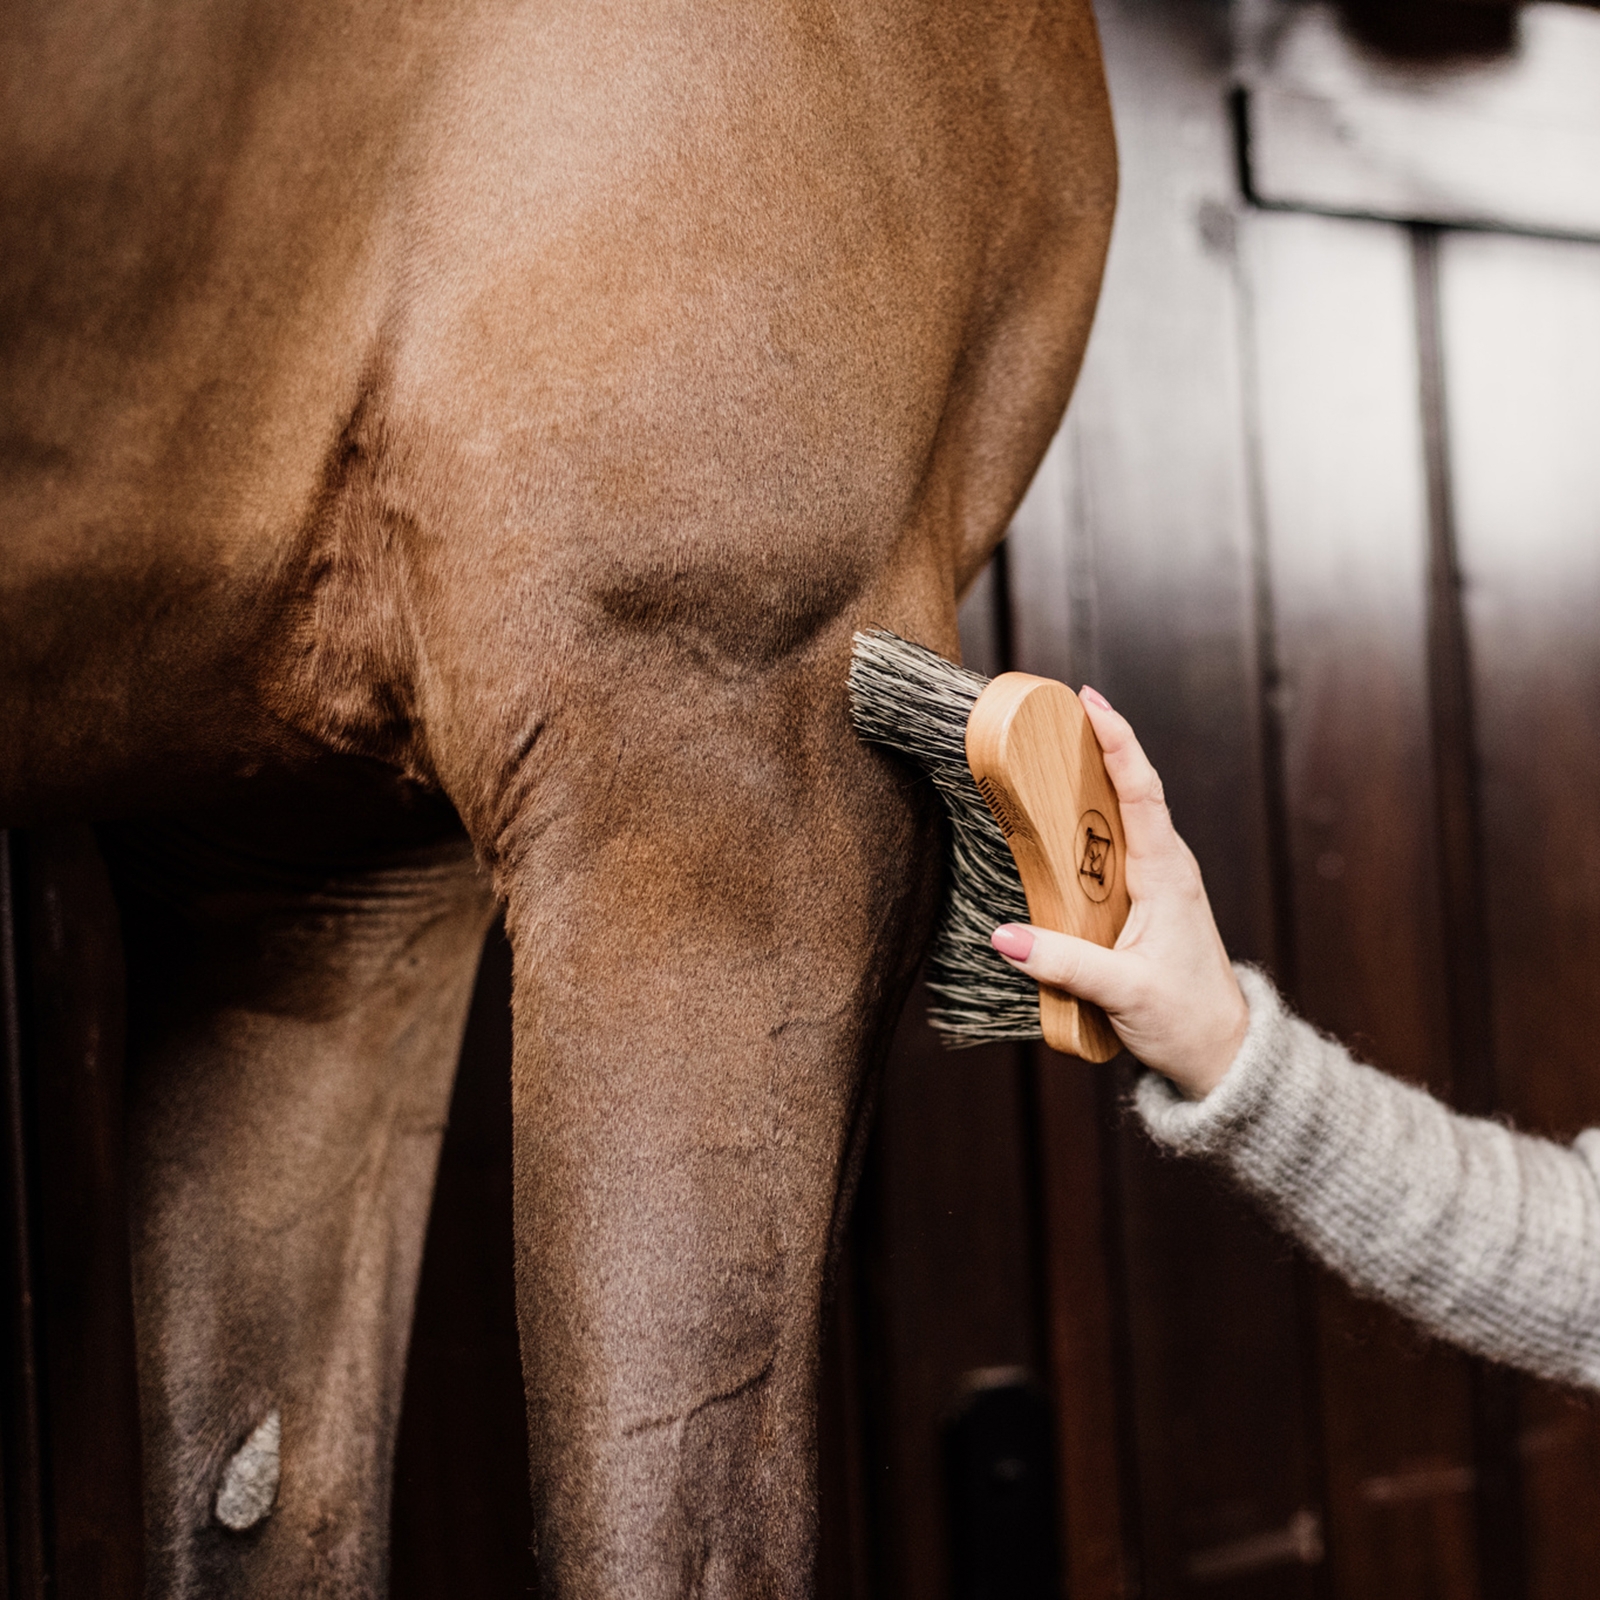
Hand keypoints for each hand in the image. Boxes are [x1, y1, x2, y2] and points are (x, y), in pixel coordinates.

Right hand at [989, 687, 1247, 1097]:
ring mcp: (1157, 881)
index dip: (1118, 741)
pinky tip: (1055, 817)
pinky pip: (1113, 846)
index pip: (1141, 790)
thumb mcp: (1123, 992)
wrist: (1222, 1053)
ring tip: (1046, 748)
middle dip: (1095, 743)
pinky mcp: (1144, 900)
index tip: (1090, 701)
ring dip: (1088, 779)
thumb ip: (1063, 963)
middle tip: (1052, 709)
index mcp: (1167, 874)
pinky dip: (1086, 820)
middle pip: (1129, 788)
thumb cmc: (1185, 1019)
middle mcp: (1166, 866)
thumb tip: (1003, 937)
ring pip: (1121, 815)